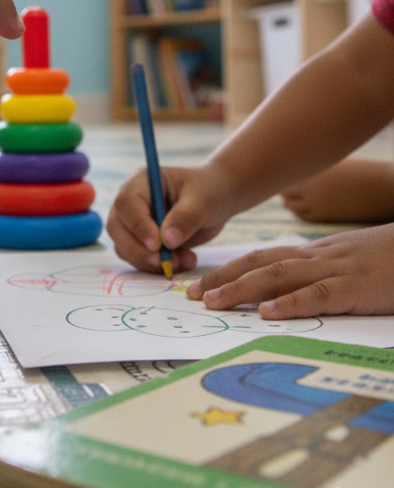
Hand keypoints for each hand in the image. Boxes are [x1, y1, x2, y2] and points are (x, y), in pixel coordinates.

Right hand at [106, 163, 240, 274]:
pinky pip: (138, 259)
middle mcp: (131, 202)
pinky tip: (183, 261)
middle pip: (117, 229)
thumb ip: (186, 217)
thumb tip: (167, 241)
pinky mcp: (141, 241)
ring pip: (124, 248)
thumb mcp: (203, 201)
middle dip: (139, 251)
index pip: (126, 204)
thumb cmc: (209, 192)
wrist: (216, 201)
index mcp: (141, 182)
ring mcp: (133, 223)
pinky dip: (158, 268)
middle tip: (166, 262)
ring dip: (150, 262)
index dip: (137, 226)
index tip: (157, 245)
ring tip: (184, 260)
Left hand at [186, 223, 393, 317]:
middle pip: (259, 264)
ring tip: (215, 301)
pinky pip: (320, 295)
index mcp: (312, 254)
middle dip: (222, 278)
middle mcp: (316, 258)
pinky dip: (291, 303)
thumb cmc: (389, 262)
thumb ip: (317, 277)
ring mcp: (335, 270)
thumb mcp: (346, 265)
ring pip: (279, 275)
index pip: (260, 258)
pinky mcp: (357, 288)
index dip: (227, 270)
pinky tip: (269, 312)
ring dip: (243, 288)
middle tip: (192, 295)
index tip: (198, 284)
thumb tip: (282, 297)